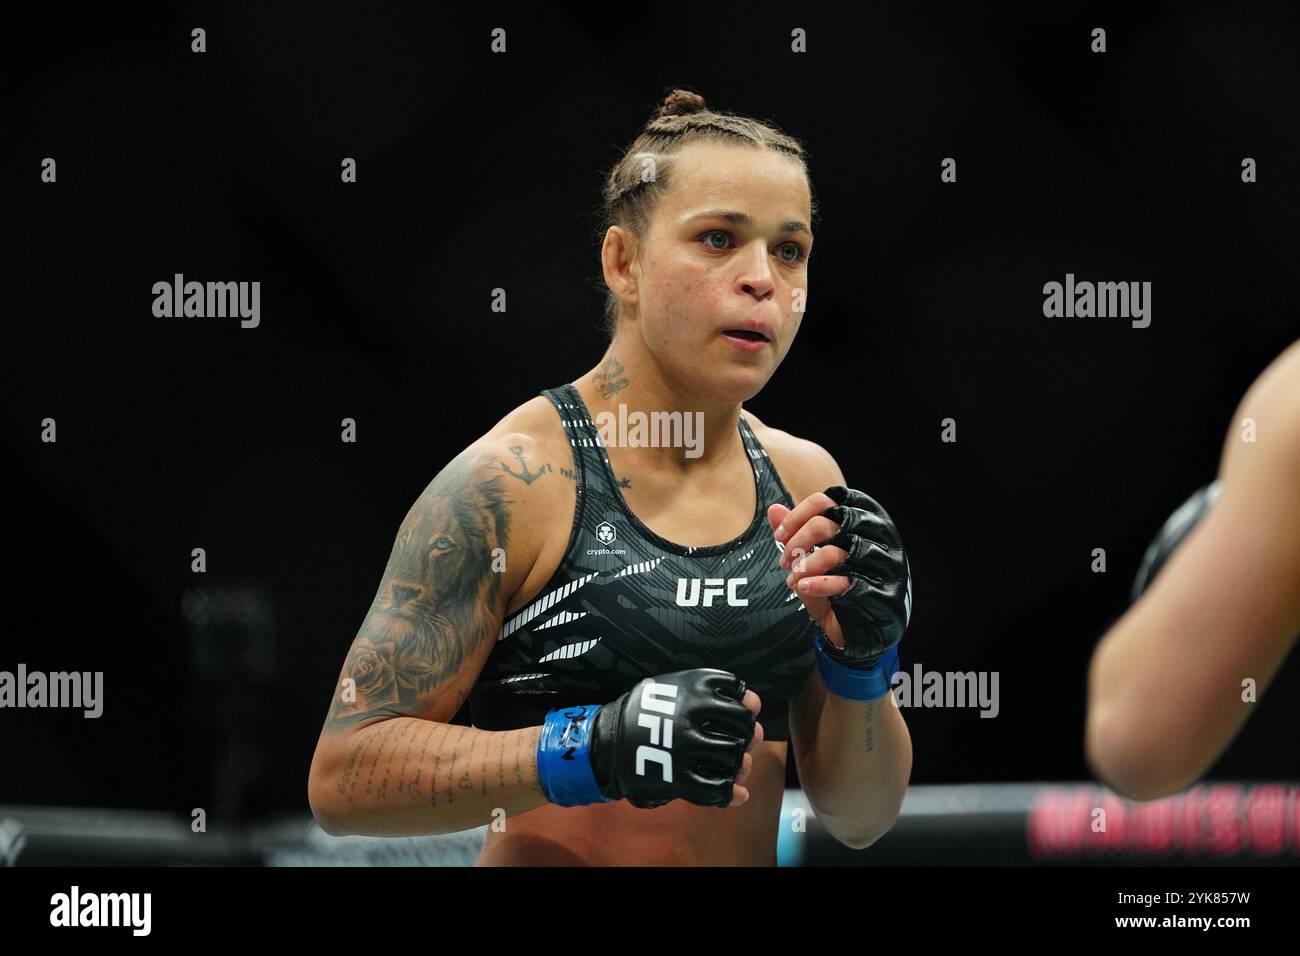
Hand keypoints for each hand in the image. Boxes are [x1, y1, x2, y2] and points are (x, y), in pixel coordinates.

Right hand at [588, 668, 762, 808]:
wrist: (608, 741)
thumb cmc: (648, 710)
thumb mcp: (675, 685)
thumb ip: (715, 691)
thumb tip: (756, 704)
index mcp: (693, 687)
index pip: (739, 694)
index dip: (745, 707)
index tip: (736, 715)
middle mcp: (691, 714)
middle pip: (743, 727)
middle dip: (747, 736)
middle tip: (736, 741)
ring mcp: (684, 747)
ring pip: (734, 757)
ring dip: (739, 763)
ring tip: (732, 764)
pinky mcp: (676, 778)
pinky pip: (716, 790)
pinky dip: (730, 793)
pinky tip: (735, 792)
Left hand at [769, 485, 909, 669]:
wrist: (862, 630)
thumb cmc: (839, 585)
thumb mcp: (813, 557)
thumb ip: (796, 533)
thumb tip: (773, 509)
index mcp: (867, 517)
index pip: (828, 500)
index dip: (798, 515)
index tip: (779, 535)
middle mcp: (881, 535)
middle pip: (829, 523)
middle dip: (797, 542)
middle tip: (784, 561)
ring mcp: (884, 564)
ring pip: (835, 552)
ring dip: (805, 566)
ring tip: (793, 579)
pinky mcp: (882, 593)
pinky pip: (845, 583)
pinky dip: (817, 584)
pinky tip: (802, 588)